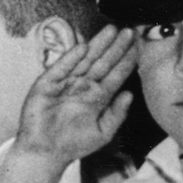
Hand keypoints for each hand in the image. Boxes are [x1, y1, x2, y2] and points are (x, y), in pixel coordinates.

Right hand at [0, 27, 136, 182]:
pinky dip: (71, 58)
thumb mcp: (102, 133)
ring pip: (85, 60)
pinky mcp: (47, 83)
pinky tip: (83, 47)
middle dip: (116, 47)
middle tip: (129, 31)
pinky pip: (61, 68)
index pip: (115, 75)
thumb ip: (117, 114)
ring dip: (98, 45)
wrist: (45, 152)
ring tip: (112, 30)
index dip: (126, 61)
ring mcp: (66, 83)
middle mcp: (83, 86)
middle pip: (103, 62)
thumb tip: (131, 95)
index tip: (138, 46)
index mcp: (97, 97)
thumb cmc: (73, 145)